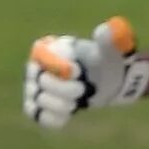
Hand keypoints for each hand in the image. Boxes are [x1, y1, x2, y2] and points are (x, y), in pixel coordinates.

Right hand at [24, 17, 147, 131]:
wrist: (112, 82)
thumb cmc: (109, 61)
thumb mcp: (113, 48)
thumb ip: (109, 38)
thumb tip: (107, 29)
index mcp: (51, 46)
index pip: (40, 54)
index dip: (56, 66)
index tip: (77, 72)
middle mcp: (38, 66)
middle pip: (40, 81)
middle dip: (64, 89)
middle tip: (83, 89)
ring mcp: (36, 88)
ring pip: (39, 100)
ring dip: (61, 105)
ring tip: (78, 102)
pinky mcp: (41, 107)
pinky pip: (39, 116)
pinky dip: (54, 118)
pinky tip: (69, 115)